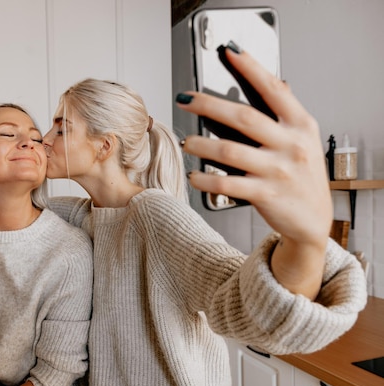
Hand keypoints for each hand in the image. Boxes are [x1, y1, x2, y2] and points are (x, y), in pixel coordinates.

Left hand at [176, 45, 330, 297]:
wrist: (313, 220)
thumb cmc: (301, 177)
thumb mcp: (301, 141)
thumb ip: (283, 117)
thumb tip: (264, 84)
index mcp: (301, 125)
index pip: (274, 89)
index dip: (251, 68)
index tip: (229, 53)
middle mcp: (291, 145)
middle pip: (243, 117)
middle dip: (209, 105)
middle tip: (186, 99)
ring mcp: (278, 171)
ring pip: (229, 151)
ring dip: (200, 144)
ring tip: (186, 141)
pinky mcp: (265, 194)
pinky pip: (226, 183)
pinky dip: (205, 178)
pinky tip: (194, 175)